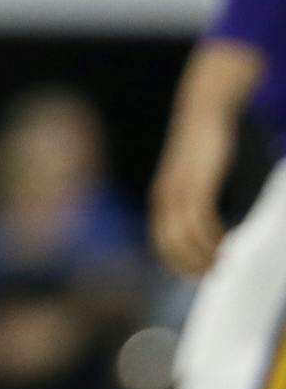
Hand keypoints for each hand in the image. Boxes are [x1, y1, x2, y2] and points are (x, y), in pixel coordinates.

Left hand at [150, 100, 235, 278]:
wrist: (203, 113)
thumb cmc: (205, 149)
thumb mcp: (198, 181)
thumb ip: (199, 204)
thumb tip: (209, 230)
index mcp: (162, 200)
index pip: (162, 245)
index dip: (179, 265)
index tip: (201, 275)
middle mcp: (164, 198)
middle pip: (170, 247)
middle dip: (192, 266)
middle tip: (217, 273)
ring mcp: (178, 190)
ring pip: (185, 238)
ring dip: (205, 255)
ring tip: (224, 261)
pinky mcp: (195, 183)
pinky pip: (200, 221)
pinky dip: (212, 238)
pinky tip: (227, 243)